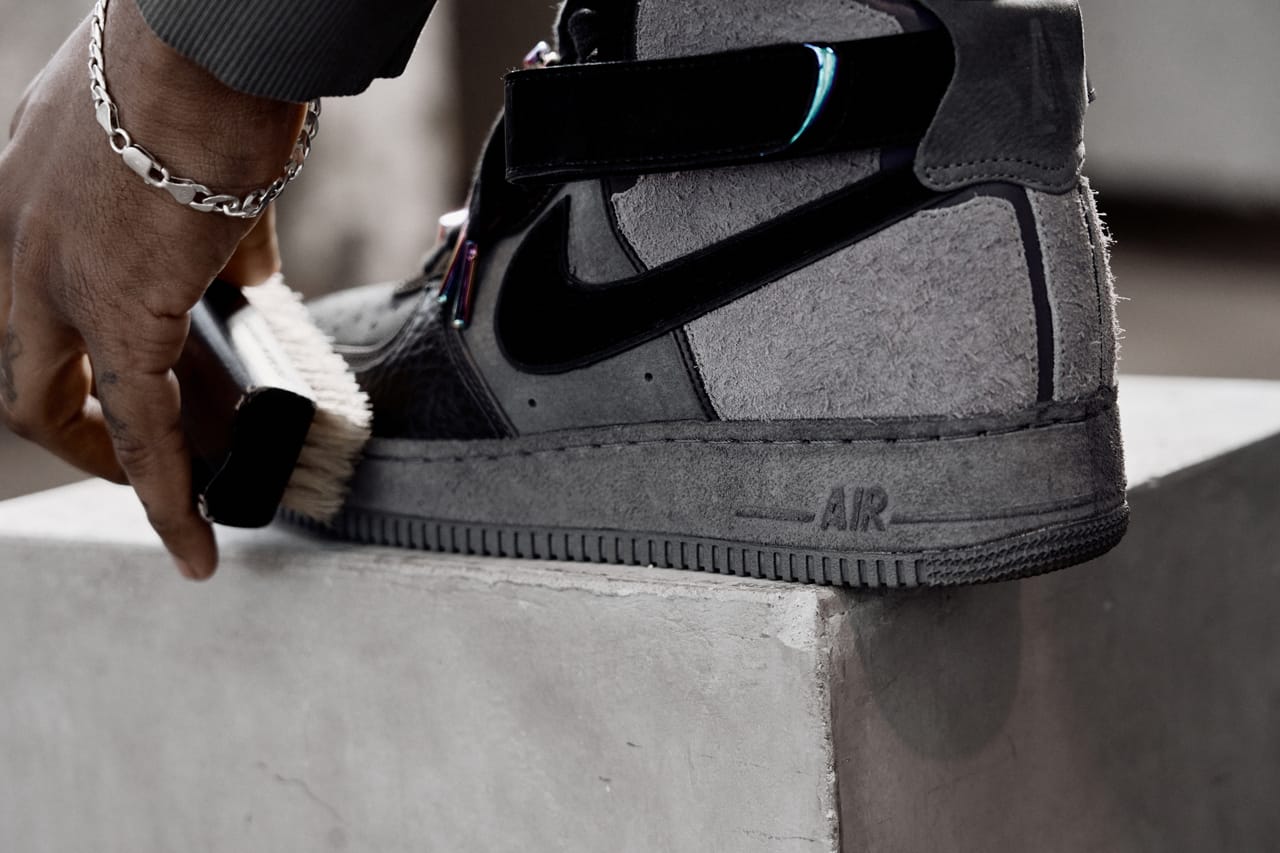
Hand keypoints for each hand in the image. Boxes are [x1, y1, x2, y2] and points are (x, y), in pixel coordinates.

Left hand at [0, 0, 303, 579]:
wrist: (213, 49)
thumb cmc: (208, 75)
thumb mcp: (187, 156)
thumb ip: (210, 232)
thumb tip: (249, 284)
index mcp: (29, 192)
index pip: (34, 303)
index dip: (72, 359)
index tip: (124, 386)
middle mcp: (19, 241)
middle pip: (22, 370)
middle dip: (74, 428)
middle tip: (126, 460)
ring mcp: (55, 280)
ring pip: (60, 405)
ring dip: (123, 466)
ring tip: (179, 513)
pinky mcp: (118, 314)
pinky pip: (143, 427)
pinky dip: (169, 494)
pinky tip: (197, 542)